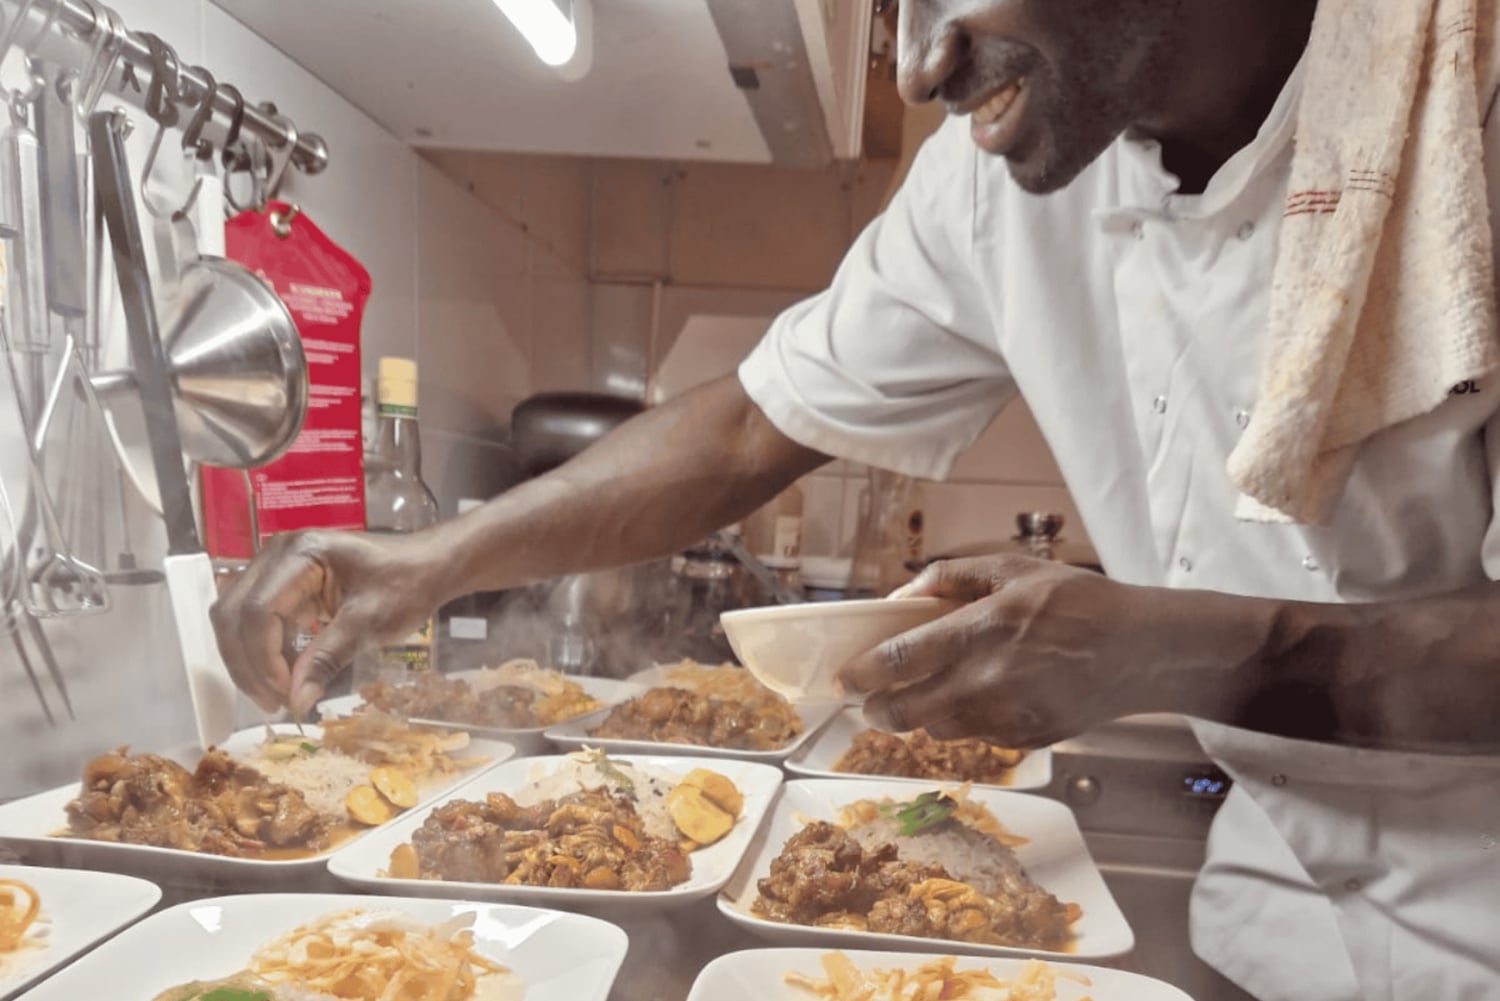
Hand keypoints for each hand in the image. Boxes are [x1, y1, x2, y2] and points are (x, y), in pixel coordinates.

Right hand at [210, 529, 444, 715]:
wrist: (426, 566)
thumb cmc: (406, 585)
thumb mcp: (370, 623)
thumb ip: (328, 659)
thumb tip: (296, 701)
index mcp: (300, 553)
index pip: (258, 610)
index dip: (264, 659)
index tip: (286, 694)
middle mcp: (278, 553)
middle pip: (234, 614)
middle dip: (248, 664)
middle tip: (274, 704)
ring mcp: (276, 567)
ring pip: (237, 620)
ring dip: (251, 661)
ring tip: (281, 695)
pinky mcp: (282, 583)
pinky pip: (256, 621)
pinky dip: (266, 652)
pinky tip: (288, 676)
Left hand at [836, 556, 1180, 747]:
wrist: (1141, 651)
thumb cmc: (1078, 601)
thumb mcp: (1013, 568)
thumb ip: (951, 577)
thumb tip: (901, 596)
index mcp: (979, 631)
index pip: (898, 661)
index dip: (861, 674)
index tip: (843, 679)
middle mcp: (987, 681)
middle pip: (905, 712)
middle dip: (876, 709)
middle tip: (868, 701)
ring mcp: (1006, 717)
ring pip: (936, 730)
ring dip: (920, 716)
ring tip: (922, 696)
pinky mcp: (1025, 740)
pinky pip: (975, 738)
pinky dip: (964, 722)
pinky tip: (977, 699)